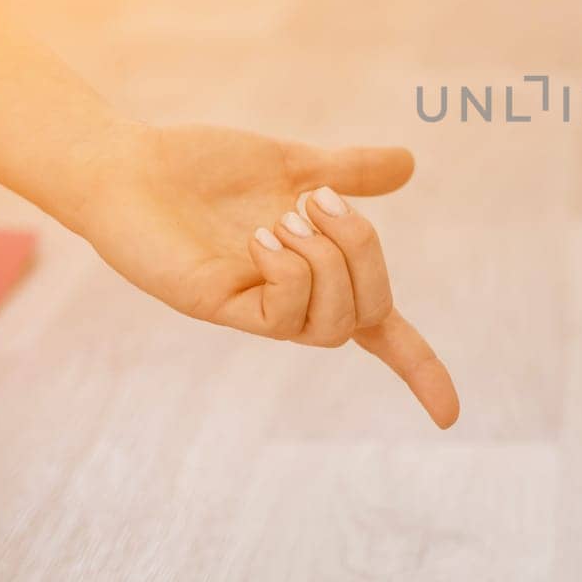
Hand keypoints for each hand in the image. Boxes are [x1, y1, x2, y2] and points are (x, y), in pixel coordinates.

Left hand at [77, 123, 457, 427]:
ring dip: (328, 260)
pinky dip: (288, 272)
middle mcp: (291, 302)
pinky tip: (261, 238)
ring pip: (331, 321)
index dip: (421, 372)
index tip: (450, 417)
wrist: (130, 164)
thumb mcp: (294, 163)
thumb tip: (408, 164)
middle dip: (366, 252)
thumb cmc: (204, 168)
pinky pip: (281, 314)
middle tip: (320, 198)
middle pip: (368, 312)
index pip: (382, 334)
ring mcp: (254, 309)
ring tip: (287, 215)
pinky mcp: (217, 307)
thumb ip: (350, 171)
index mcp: (317, 276)